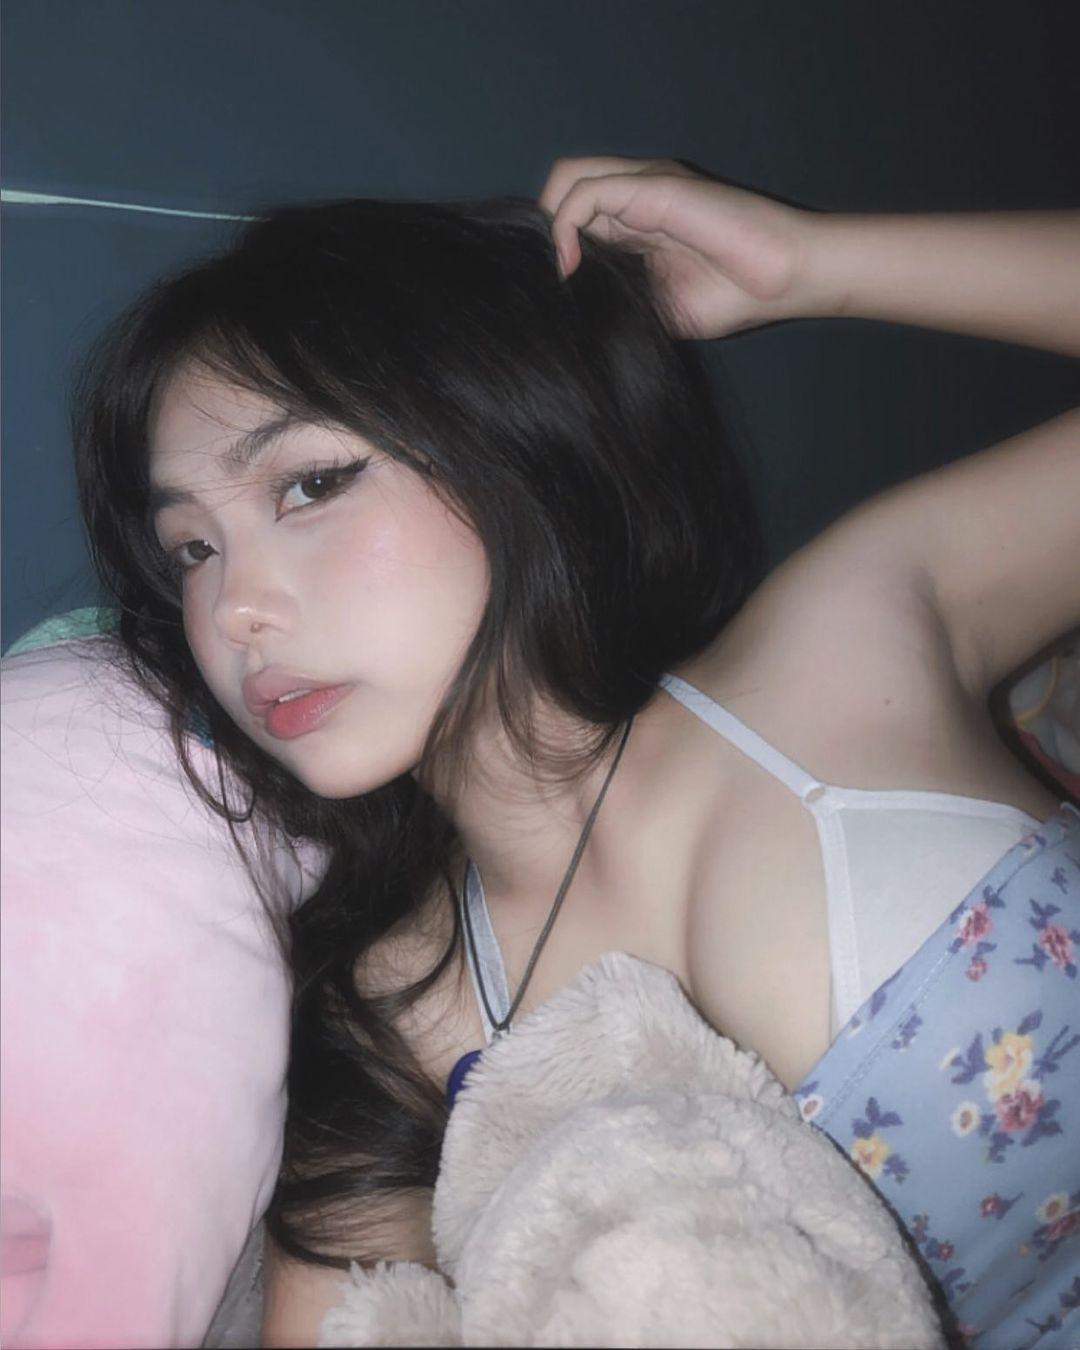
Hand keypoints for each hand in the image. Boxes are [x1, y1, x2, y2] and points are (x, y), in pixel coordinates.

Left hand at [538, 155, 821, 339]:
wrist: (785, 279)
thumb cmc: (734, 296)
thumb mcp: (656, 306)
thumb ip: (614, 297)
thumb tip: (569, 314)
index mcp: (637, 221)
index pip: (572, 214)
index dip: (552, 248)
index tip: (555, 292)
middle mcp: (636, 195)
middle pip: (563, 190)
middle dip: (544, 235)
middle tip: (551, 280)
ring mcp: (645, 185)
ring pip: (567, 180)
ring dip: (549, 228)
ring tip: (561, 272)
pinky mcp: (653, 186)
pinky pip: (586, 191)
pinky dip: (564, 227)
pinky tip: (572, 265)